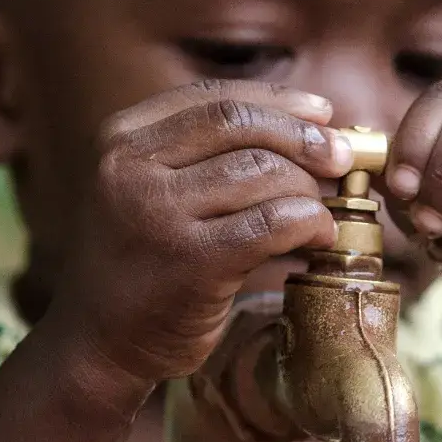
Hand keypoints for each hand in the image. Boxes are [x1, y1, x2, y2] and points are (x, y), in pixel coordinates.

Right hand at [61, 79, 352, 380]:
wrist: (100, 343)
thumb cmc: (143, 261)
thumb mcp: (151, 188)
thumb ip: (205, 154)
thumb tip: (310, 123)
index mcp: (121, 139)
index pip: (214, 99)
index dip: (278, 102)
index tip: (323, 114)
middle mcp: (130, 168)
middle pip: (241, 126)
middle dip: (304, 139)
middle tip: (340, 159)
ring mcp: (157, 214)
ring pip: (262, 173)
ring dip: (308, 190)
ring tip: (324, 211)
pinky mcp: (190, 262)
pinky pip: (273, 223)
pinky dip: (309, 224)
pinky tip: (319, 238)